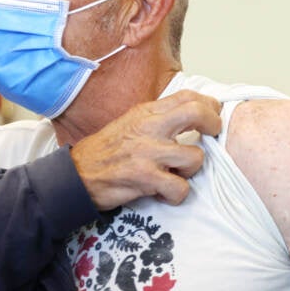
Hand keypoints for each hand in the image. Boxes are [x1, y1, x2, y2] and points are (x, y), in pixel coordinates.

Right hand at [70, 90, 221, 209]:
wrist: (75, 175)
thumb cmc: (107, 150)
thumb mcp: (132, 123)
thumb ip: (159, 118)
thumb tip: (193, 114)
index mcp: (147, 113)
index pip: (188, 96)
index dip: (209, 104)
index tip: (214, 114)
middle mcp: (149, 128)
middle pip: (197, 114)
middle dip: (213, 124)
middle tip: (212, 135)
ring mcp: (148, 152)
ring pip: (195, 157)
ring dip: (191, 170)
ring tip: (177, 173)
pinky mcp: (145, 177)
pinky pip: (180, 188)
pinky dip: (177, 194)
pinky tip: (165, 192)